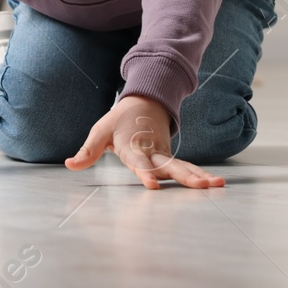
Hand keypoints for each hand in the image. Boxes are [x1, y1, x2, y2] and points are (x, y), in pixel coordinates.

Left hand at [64, 94, 224, 189]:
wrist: (146, 101)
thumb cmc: (119, 120)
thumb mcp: (100, 131)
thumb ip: (88, 151)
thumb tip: (70, 165)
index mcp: (134, 146)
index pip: (140, 162)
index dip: (146, 174)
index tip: (152, 186)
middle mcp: (153, 151)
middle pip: (170, 166)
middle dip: (186, 177)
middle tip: (202, 186)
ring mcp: (165, 154)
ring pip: (183, 166)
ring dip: (200, 176)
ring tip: (217, 186)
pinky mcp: (171, 157)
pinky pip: (187, 168)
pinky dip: (201, 175)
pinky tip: (216, 185)